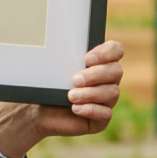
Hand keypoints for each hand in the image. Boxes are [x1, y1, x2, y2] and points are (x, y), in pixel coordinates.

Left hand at [0, 39, 127, 156]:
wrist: (40, 112)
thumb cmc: (49, 87)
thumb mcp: (54, 68)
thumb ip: (64, 55)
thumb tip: (59, 38)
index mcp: (100, 63)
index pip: (116, 50)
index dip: (107, 52)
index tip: (87, 59)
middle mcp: (108, 80)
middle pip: (116, 71)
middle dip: (96, 75)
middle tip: (75, 79)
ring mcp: (106, 100)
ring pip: (112, 93)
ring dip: (90, 94)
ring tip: (71, 96)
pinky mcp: (101, 119)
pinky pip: (106, 114)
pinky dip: (90, 110)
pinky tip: (75, 109)